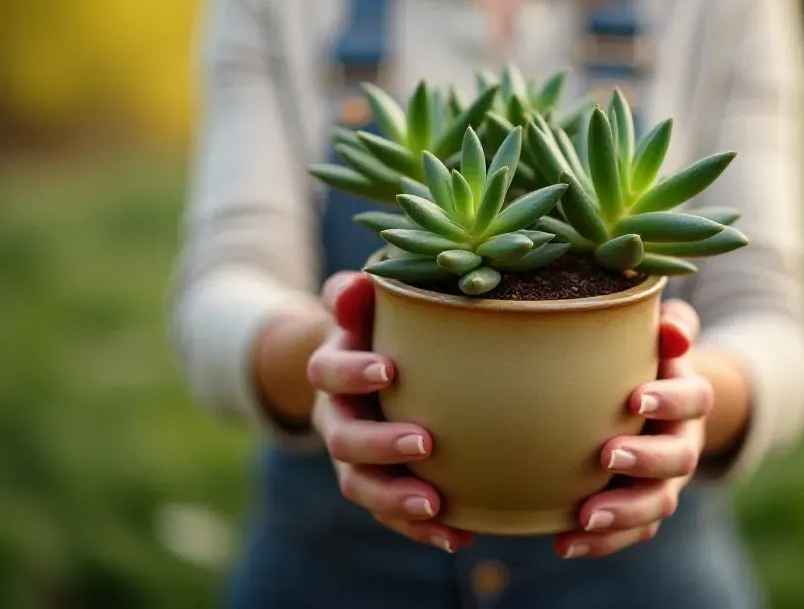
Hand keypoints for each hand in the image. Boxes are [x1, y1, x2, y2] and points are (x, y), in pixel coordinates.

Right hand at [307, 272, 474, 554]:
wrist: (365, 371)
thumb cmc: (375, 327)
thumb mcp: (364, 306)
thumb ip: (355, 295)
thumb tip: (357, 284)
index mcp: (332, 370)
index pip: (327, 371)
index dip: (352, 372)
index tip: (388, 370)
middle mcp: (336, 417)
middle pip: (342, 440)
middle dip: (379, 445)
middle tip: (424, 442)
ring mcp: (353, 458)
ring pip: (360, 487)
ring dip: (395, 498)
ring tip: (435, 505)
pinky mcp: (377, 486)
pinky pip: (391, 514)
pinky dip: (422, 530)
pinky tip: (459, 536)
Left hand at [556, 299, 712, 559]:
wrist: (654, 401)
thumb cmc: (647, 356)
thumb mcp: (662, 334)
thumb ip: (672, 324)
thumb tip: (672, 330)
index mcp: (689, 398)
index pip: (694, 399)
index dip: (670, 400)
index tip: (636, 398)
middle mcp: (683, 443)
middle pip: (679, 459)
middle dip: (645, 460)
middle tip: (606, 454)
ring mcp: (665, 481)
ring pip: (657, 505)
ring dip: (624, 513)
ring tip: (587, 514)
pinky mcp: (642, 509)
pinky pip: (630, 533)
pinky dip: (600, 543)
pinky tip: (564, 542)